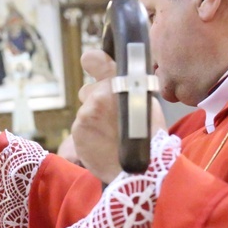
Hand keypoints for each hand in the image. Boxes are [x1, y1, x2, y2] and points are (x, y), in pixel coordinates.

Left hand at [73, 50, 167, 183]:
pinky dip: (88, 134)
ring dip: (93, 120)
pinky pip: (80, 127)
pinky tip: (103, 143)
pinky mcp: (78, 130)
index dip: (92, 60)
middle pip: (87, 91)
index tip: (89, 60)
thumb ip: (126, 86)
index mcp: (119, 82)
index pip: (96, 60)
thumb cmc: (150, 136)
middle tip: (111, 118)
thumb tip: (110, 76)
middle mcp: (99, 94)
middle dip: (95, 101)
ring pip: (85, 111)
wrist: (142, 168)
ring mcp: (86, 112)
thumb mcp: (146, 102)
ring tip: (110, 135)